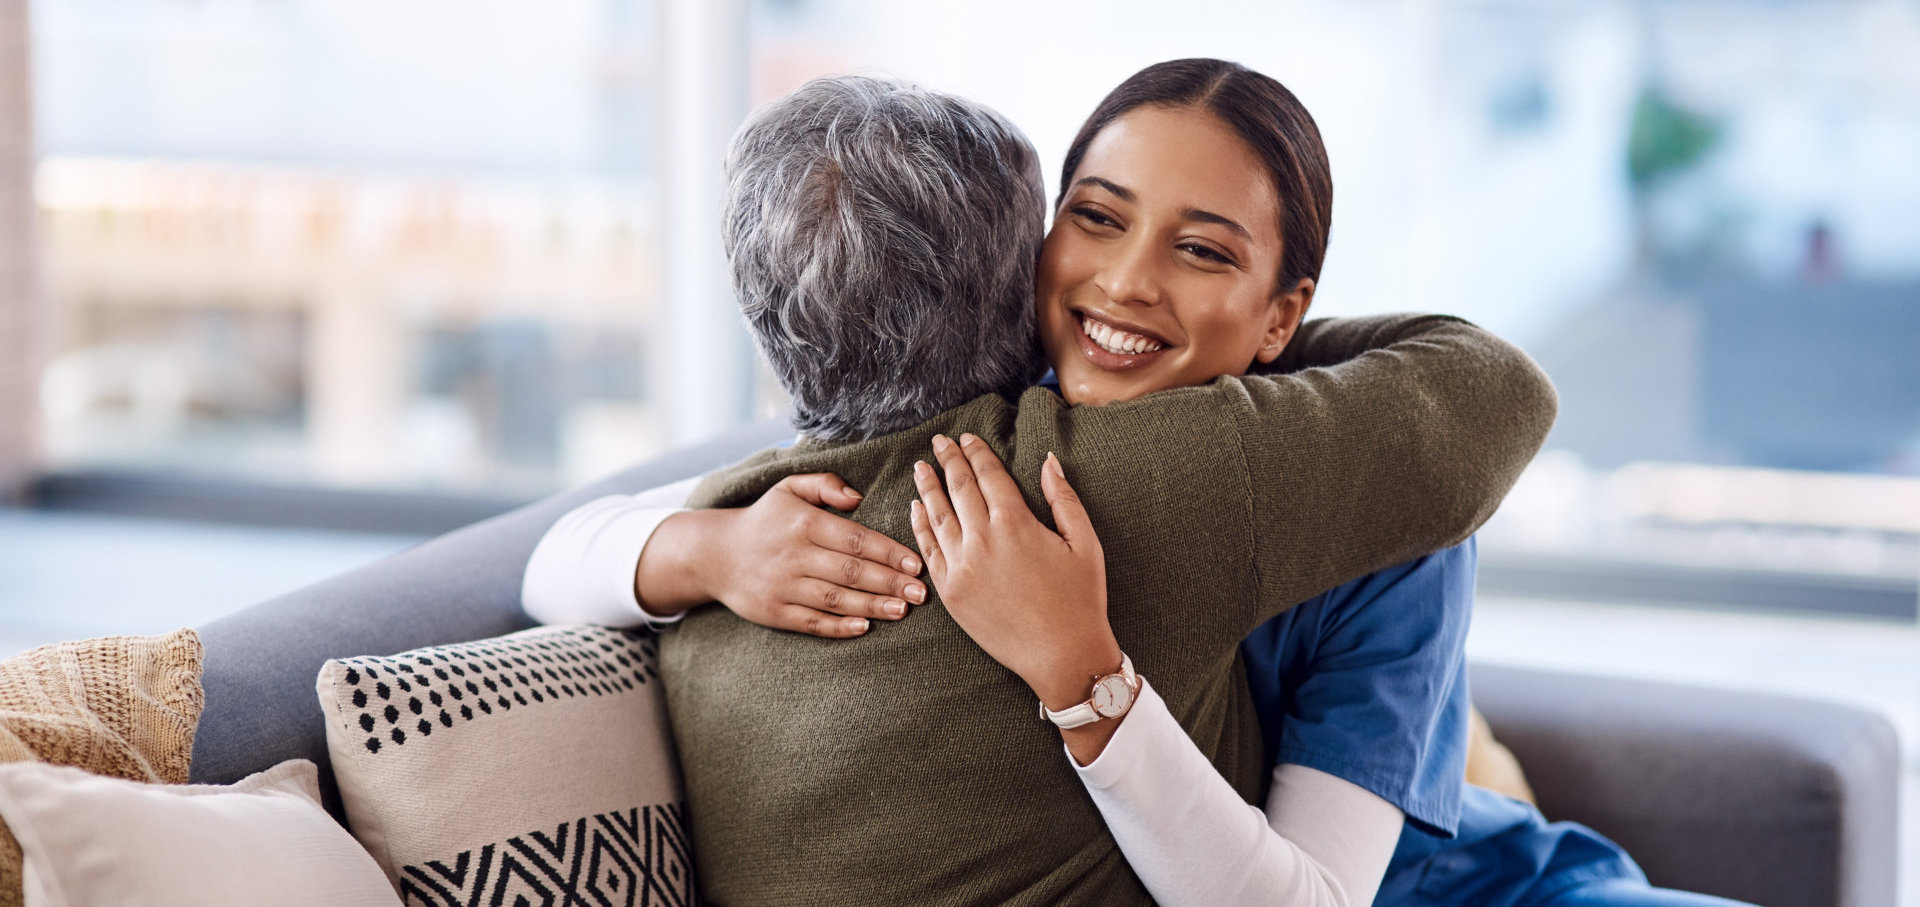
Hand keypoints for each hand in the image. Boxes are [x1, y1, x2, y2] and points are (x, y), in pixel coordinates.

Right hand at [635, 473, 926, 637]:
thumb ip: (825, 484)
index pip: (855, 538)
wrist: (714, 554)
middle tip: (921, 594)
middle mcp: (793, 555)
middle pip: (850, 571)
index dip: (888, 552)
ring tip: (902, 611)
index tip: (916, 564)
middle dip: (889, 583)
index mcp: (803, 523)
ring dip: (871, 607)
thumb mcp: (789, 488)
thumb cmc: (764, 519)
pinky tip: (864, 628)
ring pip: (835, 599)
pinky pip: (811, 622)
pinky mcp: (773, 612)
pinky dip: (838, 627)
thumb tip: (858, 496)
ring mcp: (782, 586)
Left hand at [908, 434, 1120, 712]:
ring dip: (927, 487)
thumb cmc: (1081, 599)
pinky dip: (920, 526)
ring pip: (937, 515)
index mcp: (1016, 523)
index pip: (988, 475)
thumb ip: (1062, 498)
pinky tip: (916, 509)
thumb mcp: (1084, 542)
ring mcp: (962, 567)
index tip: (967, 438)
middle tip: (940, 442)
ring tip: (921, 467)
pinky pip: (929, 550)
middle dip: (949, 460)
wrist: (1062, 655)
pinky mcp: (951, 592)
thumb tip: (1048, 460)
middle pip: (959, 488)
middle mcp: (983, 540)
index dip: (977, 453)